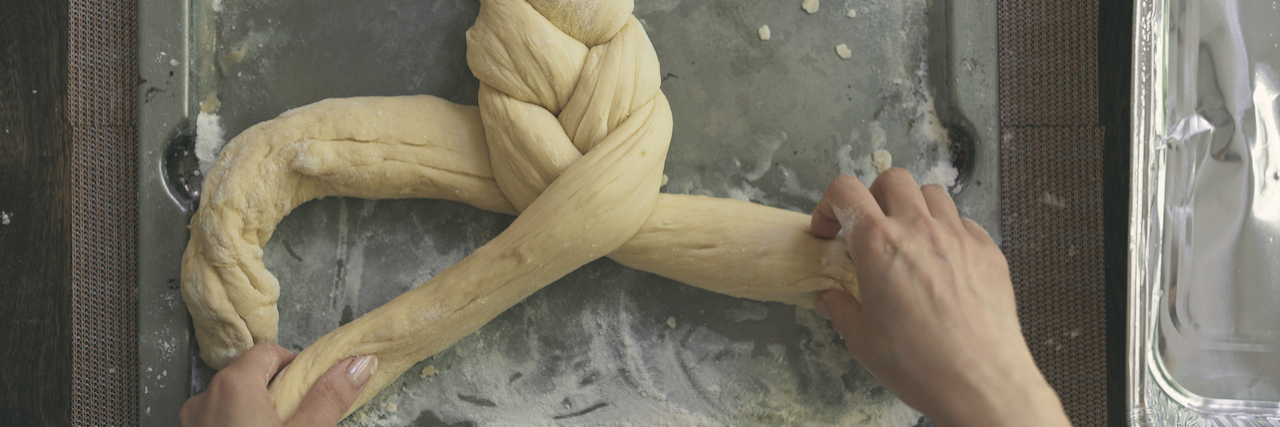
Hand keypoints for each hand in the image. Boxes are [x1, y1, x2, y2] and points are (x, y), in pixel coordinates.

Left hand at [180, 343, 376, 426]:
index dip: (295, 366)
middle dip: (277, 393)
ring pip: (231, 402)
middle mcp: (206, 397)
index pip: (269, 353)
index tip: (311, 389)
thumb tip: (357, 364)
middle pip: (249, 376)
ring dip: (257, 412)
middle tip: (299, 420)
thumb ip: (330, 396)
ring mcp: (193, 422)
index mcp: (234, 385)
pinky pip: (218, 422)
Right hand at [809, 170, 1068, 426]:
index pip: (845, 191)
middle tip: (870, 228)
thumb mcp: (862, 339)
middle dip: (875, 197)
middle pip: (892, 178)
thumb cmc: (918, 362)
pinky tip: (943, 262)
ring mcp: (957, 235)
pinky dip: (948, 231)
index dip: (829, 205)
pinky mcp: (987, 250)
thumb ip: (841, 309)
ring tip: (910, 239)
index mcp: (877, 243)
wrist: (980, 381)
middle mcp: (919, 227)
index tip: (830, 229)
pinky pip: (964, 222)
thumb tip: (831, 299)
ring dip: (914, 208)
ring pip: (932, 193)